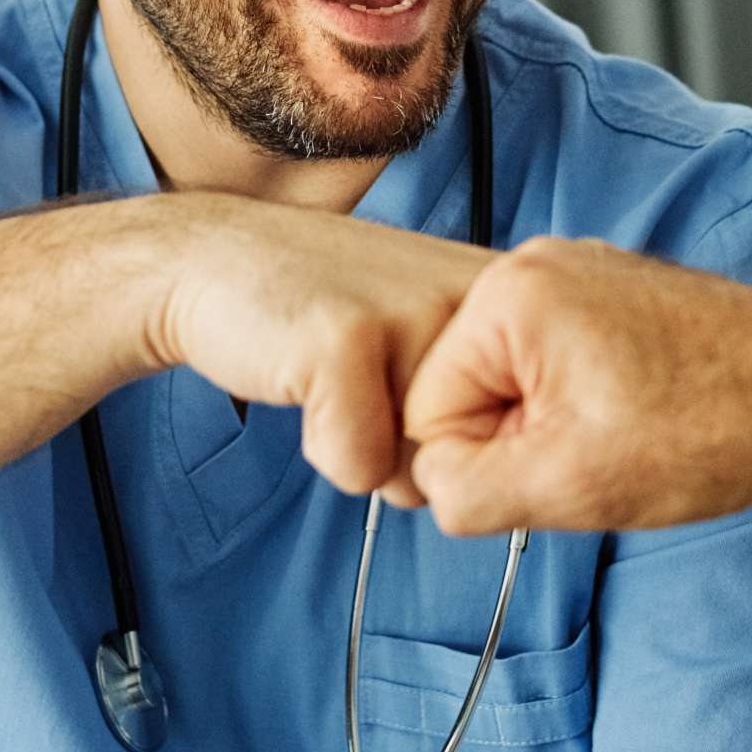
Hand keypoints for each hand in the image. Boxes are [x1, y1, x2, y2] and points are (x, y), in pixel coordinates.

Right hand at [148, 192, 490, 500]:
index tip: (415, 374)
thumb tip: (503, 493)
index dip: (460, 436)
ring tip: (342, 369)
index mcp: (516, 294)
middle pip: (472, 459)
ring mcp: (417, 313)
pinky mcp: (349, 340)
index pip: (528, 439)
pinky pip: (359, 470)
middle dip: (411, 443)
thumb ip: (494, 396)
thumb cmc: (334, 314)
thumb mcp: (440, 337)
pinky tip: (304, 372)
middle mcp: (482, 294)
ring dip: (368, 446)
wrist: (223, 258)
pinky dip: (323, 444)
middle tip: (369, 370)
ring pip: (418, 473)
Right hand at [401, 237, 751, 534]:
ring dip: (558, 429)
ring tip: (631, 438)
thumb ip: (464, 492)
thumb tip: (431, 485)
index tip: (560, 470)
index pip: (429, 412)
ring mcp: (585, 274)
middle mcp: (541, 265)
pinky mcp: (621, 296)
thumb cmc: (710, 433)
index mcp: (511, 295)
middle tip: (600, 456)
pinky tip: (647, 419)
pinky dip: (592, 405)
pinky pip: (563, 366)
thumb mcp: (564, 485)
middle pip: (471, 390)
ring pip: (520, 385)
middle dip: (522, 442)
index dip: (485, 467)